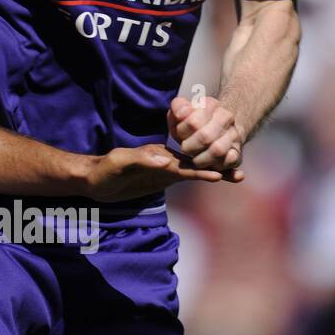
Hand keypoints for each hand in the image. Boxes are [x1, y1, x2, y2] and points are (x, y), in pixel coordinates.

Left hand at [82, 144, 243, 203]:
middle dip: (218, 167)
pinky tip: (217, 179)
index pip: (184, 161)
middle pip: (196, 162)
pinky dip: (203, 177)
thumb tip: (165, 158)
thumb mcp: (117, 163)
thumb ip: (139, 159)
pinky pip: (187, 177)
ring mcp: (165, 168)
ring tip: (239, 176)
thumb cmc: (102, 170)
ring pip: (196, 169)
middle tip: (242, 174)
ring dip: (217, 171)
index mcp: (156, 154)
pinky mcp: (163, 178)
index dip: (204, 166)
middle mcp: (164, 159)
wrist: (93, 180)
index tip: (224, 169)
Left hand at [167, 95, 243, 170]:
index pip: (193, 122)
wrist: (216, 128)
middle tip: (185, 148)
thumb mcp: (180, 112)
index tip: (179, 133)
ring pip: (217, 150)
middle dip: (189, 146)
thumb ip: (178, 108)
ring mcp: (234, 135)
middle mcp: (226, 118)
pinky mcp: (237, 153)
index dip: (181, 131)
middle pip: (205, 137)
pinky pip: (229, 161)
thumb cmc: (191, 122)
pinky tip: (207, 162)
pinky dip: (216, 165)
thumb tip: (181, 113)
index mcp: (211, 105)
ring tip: (194, 157)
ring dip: (200, 158)